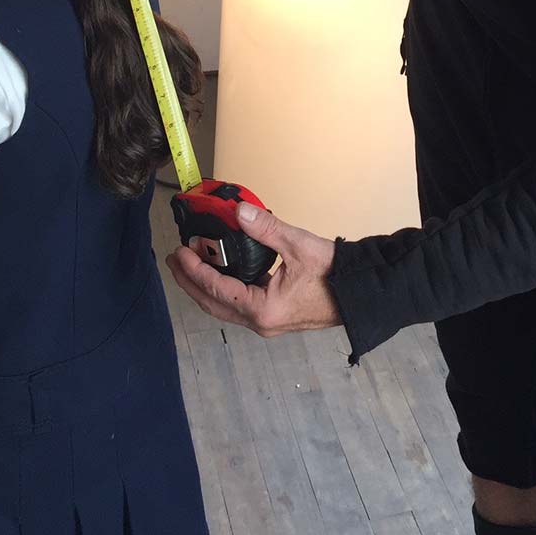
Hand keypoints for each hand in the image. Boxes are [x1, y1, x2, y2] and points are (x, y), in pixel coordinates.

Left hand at [168, 204, 341, 337]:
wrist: (360, 292)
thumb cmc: (334, 273)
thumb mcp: (299, 246)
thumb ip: (267, 229)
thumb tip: (239, 212)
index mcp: (263, 309)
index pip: (216, 289)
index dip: (194, 270)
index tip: (180, 252)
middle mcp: (261, 322)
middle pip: (213, 304)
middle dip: (190, 282)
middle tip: (175, 260)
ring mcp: (267, 322)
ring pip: (224, 307)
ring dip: (205, 287)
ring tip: (192, 264)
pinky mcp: (274, 316)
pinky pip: (238, 304)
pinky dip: (224, 289)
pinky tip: (223, 271)